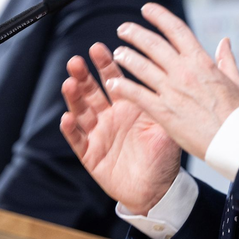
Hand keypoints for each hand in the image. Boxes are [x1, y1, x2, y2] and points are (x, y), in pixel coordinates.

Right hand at [60, 43, 180, 214]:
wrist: (158, 190)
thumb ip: (164, 104)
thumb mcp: (166, 126)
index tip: (98, 48)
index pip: (113, 79)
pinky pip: (77, 140)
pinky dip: (71, 129)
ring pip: (81, 111)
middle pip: (91, 91)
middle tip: (76, 61)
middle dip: (83, 75)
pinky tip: (67, 118)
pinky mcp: (90, 154)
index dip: (104, 64)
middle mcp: (110, 116)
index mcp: (128, 105)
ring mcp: (98, 134)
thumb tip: (171, 79)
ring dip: (74, 97)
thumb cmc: (164, 156)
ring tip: (70, 83)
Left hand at [107, 3, 238, 159]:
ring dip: (126, 57)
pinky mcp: (164, 112)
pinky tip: (114, 83)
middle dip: (135, 33)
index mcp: (202, 62)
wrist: (234, 141)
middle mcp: (184, 72)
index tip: (147, 9)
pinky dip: (124, 87)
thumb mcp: (235, 81)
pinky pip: (138, 95)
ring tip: (117, 53)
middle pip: (153, 45)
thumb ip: (226, 59)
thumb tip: (224, 41)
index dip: (159, 16)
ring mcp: (172, 91)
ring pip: (142, 67)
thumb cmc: (236, 114)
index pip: (177, 30)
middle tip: (123, 29)